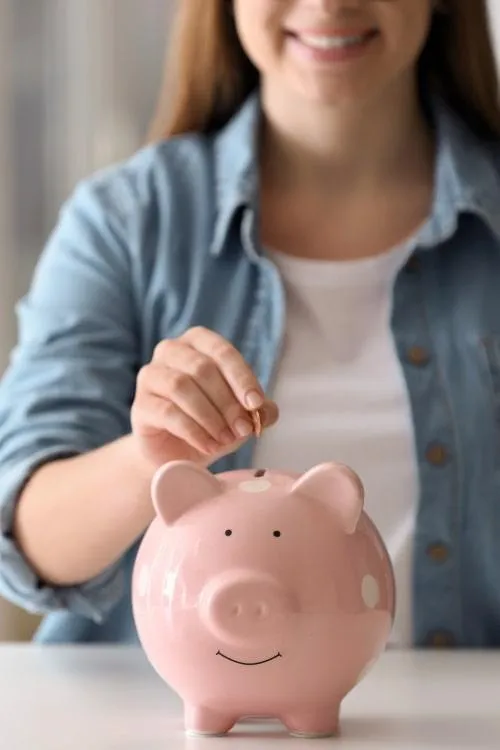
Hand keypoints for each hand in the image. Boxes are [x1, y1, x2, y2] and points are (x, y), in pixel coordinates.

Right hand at [130, 326, 278, 466]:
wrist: (177, 453)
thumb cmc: (212, 423)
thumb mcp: (241, 414)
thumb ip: (259, 410)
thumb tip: (267, 411)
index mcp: (198, 342)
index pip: (222, 351)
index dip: (241, 377)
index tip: (256, 403)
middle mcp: (170, 351)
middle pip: (202, 368)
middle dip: (228, 402)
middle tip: (244, 429)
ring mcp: (150, 376)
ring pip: (181, 387)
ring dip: (210, 417)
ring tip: (226, 439)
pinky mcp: (140, 406)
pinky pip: (168, 413)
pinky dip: (194, 432)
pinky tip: (209, 447)